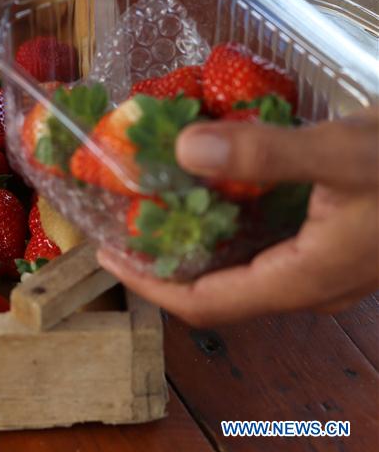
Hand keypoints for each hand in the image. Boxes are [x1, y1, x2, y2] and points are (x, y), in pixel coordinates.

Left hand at [99, 108, 378, 325]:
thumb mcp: (344, 154)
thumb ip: (265, 153)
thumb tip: (181, 149)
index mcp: (303, 279)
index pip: (204, 302)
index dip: (149, 284)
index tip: (106, 256)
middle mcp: (311, 285)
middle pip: (219, 288)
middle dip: (167, 261)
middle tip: (125, 223)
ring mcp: (328, 267)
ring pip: (245, 265)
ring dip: (199, 240)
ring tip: (159, 202)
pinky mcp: (339, 243)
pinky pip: (270, 243)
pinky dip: (234, 220)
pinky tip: (221, 183)